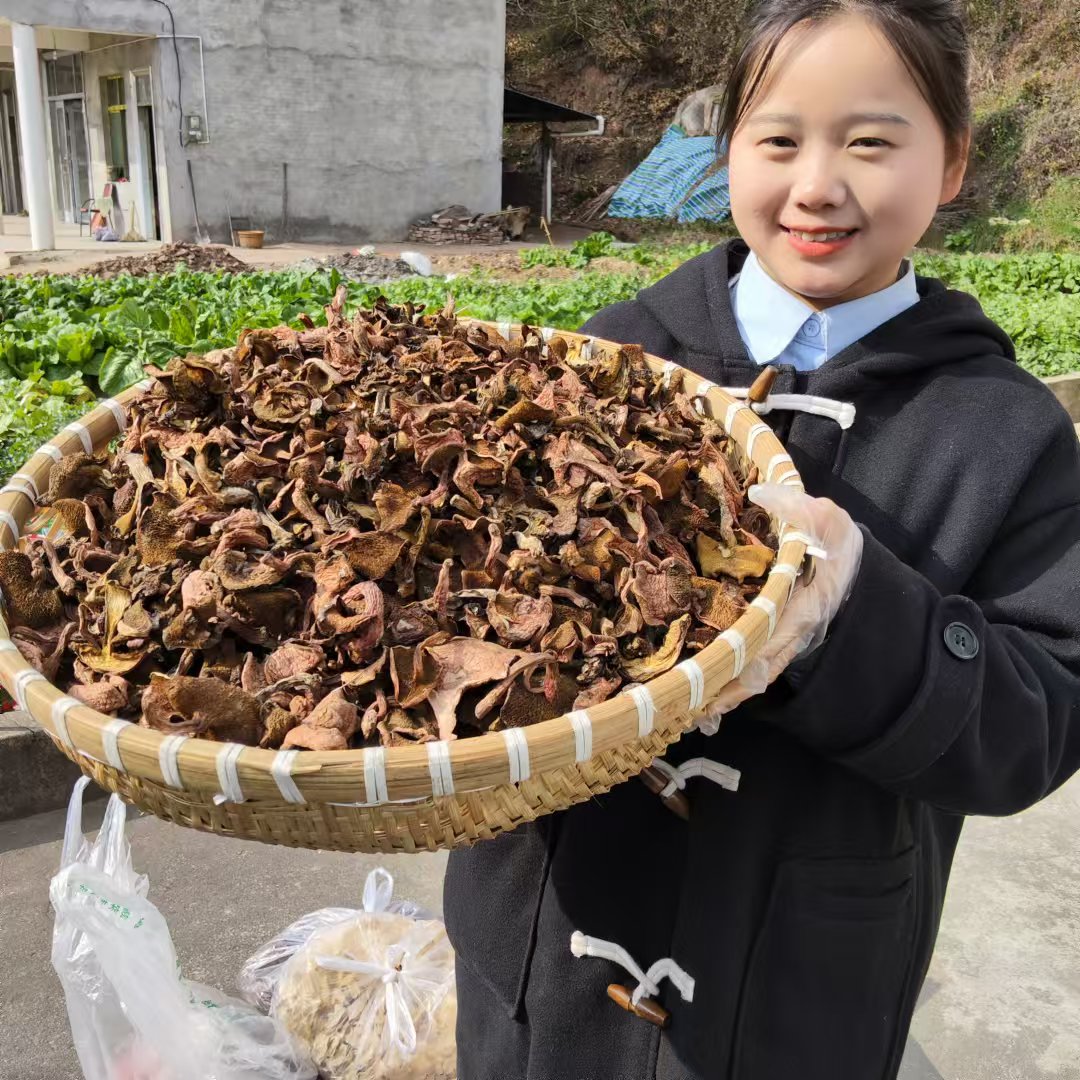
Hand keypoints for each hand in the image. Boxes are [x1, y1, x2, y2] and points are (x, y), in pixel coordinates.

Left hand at [695, 484, 863, 733]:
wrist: (856, 564)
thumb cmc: (838, 543)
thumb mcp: (825, 518)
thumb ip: (795, 508)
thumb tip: (760, 493)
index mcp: (801, 608)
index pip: (768, 640)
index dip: (742, 661)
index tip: (714, 676)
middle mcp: (792, 633)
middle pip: (757, 672)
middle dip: (727, 692)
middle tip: (690, 708)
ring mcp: (785, 641)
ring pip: (755, 676)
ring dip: (726, 695)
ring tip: (692, 712)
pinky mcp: (777, 641)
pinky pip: (754, 667)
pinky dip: (732, 683)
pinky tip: (706, 695)